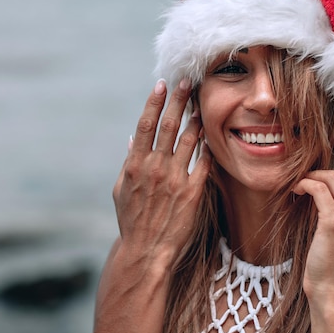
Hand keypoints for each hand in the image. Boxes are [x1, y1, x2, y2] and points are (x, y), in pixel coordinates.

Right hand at [113, 78, 211, 265]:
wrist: (146, 250)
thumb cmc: (131, 220)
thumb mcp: (120, 190)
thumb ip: (127, 162)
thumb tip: (132, 140)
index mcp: (135, 165)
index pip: (145, 125)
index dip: (154, 102)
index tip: (162, 84)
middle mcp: (155, 168)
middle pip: (169, 126)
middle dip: (179, 100)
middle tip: (188, 81)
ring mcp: (174, 179)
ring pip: (189, 140)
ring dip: (197, 119)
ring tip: (202, 104)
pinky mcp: (192, 193)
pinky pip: (204, 164)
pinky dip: (208, 148)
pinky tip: (213, 136)